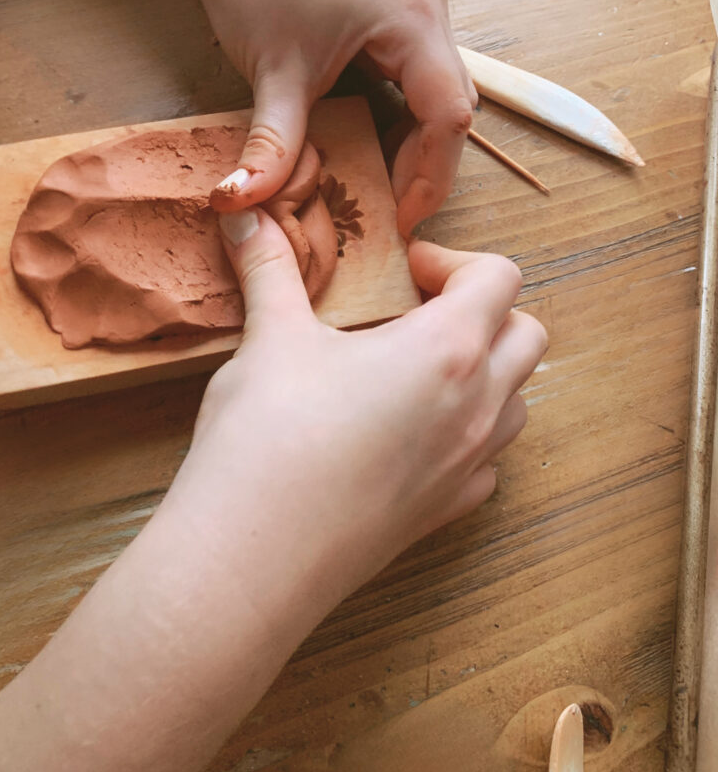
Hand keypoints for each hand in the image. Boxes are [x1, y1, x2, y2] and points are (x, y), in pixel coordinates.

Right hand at [167, 209, 546, 615]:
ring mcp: (469, 464)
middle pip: (527, 334)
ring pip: (518, 399)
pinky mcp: (447, 510)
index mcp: (448, 348)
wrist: (254, 557)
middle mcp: (477, 404)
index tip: (403, 271)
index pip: (499, 277)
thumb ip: (270, 268)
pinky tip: (412, 433)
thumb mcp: (269, 339)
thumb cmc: (268, 439)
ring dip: (486, 371)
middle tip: (415, 314)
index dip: (454, 261)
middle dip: (485, 312)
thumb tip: (245, 214)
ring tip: (416, 370)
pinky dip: (468, 433)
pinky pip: (488, 460)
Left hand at [169, 0, 476, 237]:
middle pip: (453, 106)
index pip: (449, 114)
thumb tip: (245, 203)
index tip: (399, 222)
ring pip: (441, 93)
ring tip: (379, 183)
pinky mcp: (402, 5)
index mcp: (412, 13)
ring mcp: (421, 0)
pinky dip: (402, 115)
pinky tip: (371, 142)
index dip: (429, 177)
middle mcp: (430, 3)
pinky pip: (420, 75)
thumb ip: (274, 148)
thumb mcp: (271, 73)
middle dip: (425, 165)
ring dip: (414, 142)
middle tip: (390, 212)